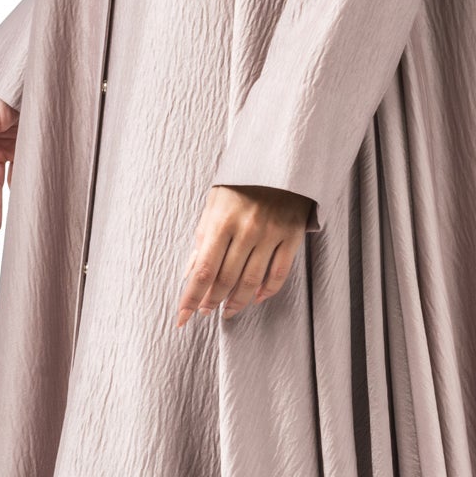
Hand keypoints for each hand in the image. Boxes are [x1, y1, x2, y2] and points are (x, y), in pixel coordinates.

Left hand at [174, 184, 311, 328]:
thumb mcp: (214, 203)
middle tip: (205, 312)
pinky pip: (279, 274)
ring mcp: (272, 234)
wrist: (280, 160)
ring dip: (237, 302)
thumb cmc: (241, 184)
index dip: (191, 297)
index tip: (183, 316)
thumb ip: (202, 237)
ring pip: (251, 282)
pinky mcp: (292, 237)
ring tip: (227, 311)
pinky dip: (266, 291)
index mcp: (222, 220)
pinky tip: (255, 298)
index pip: (202, 269)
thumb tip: (189, 273)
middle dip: (212, 301)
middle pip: (226, 279)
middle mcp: (247, 229)